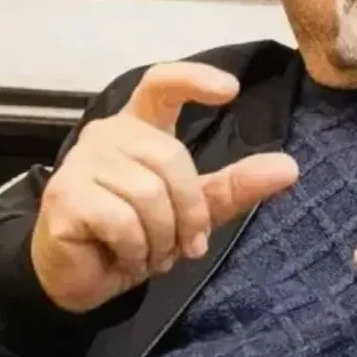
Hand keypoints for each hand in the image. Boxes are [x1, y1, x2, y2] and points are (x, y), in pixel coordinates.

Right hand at [30, 62, 298, 312]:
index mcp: (139, 127)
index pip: (161, 84)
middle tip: (184, 246)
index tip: (231, 90)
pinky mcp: (66, 197)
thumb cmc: (134, 235)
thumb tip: (290, 168)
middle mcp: (107, 135)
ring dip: (161, 238)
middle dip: (188, 212)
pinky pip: (123, 221)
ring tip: (150, 253)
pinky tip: (126, 257)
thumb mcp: (193, 210)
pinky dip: (136, 249)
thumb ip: (235, 186)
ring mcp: (82, 163)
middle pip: (171, 158)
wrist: (79, 277)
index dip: (194, 80)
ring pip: (149, 193)